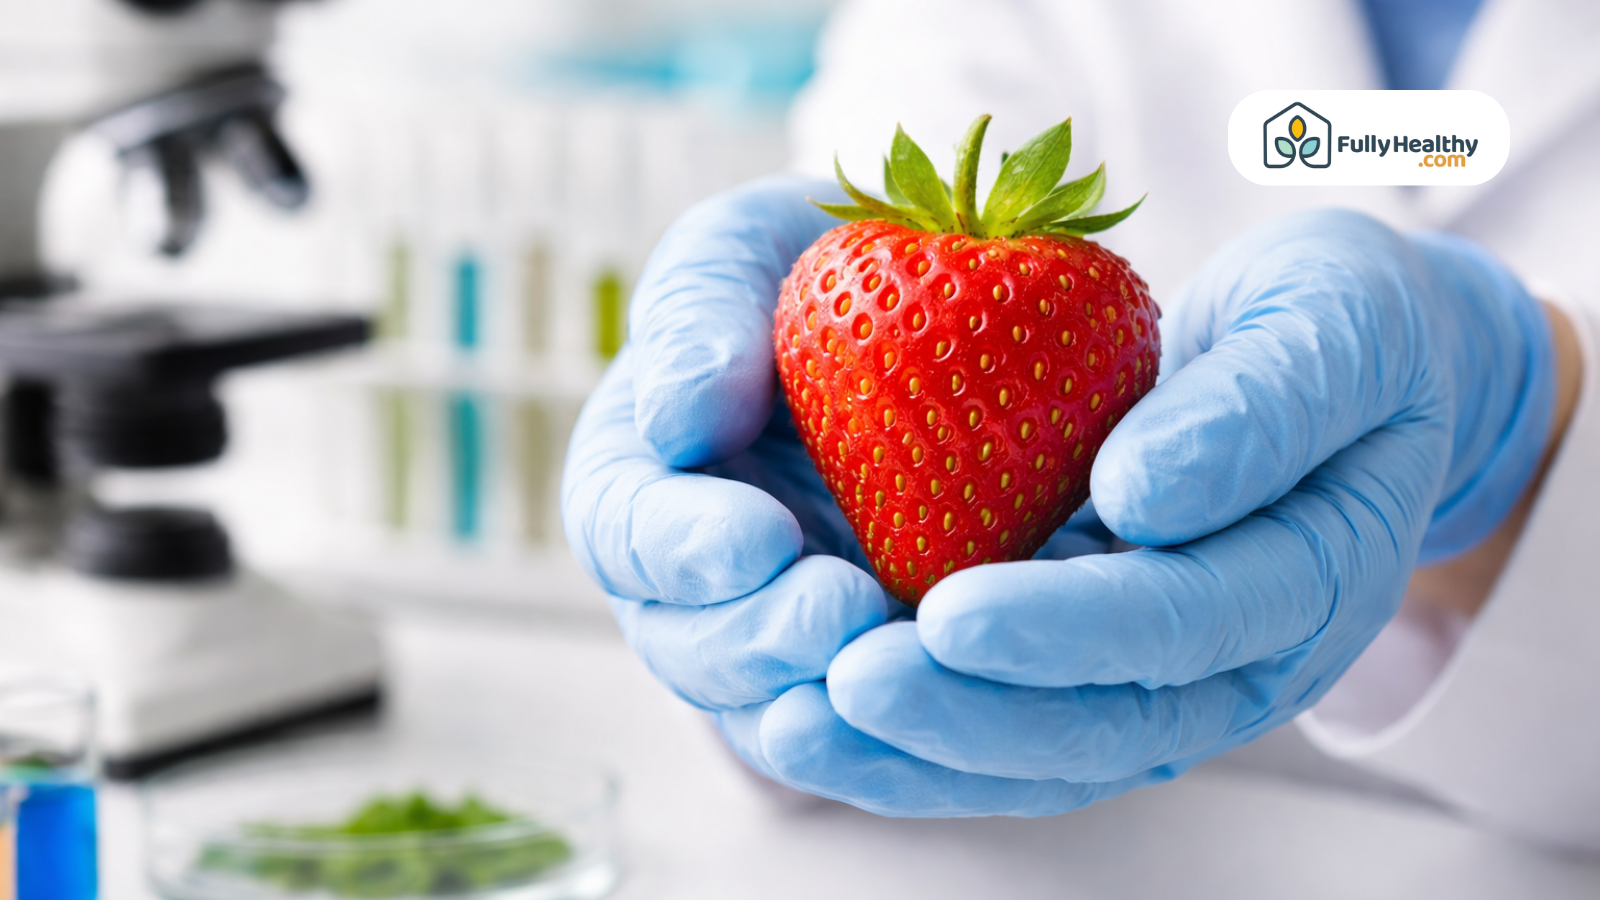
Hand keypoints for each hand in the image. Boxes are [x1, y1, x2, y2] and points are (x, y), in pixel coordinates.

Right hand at [562, 176, 1163, 811]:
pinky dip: (913, 731)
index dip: (683, 549)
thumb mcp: (747, 250)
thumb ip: (698, 314)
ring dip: (833, 708)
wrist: (931, 309)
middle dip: (760, 644)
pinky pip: (879, 735)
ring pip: (780, 717)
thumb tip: (679, 422)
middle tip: (841, 615)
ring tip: (902, 662)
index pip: (626, 532)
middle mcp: (693, 583)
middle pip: (692, 651)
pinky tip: (966, 699)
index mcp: (638, 482)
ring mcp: (779, 639)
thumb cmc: (815, 263)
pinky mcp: (875, 669)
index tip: (757, 538)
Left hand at [813, 209, 1556, 810]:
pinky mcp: (1089, 672)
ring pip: (1034, 755)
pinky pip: (999, 722)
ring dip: (916, 750)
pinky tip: (808, 710)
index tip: (949, 611)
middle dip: (966, 714)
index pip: (1181, 622)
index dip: (1067, 627)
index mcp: (1310, 581)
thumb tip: (1141, 497)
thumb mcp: (1330, 320)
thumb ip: (1258, 407)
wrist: (1338, 368)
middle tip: (845, 684)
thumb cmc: (1339, 324)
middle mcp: (1235, 665)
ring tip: (795, 722)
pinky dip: (907, 732)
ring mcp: (1161, 684)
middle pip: (1098, 723)